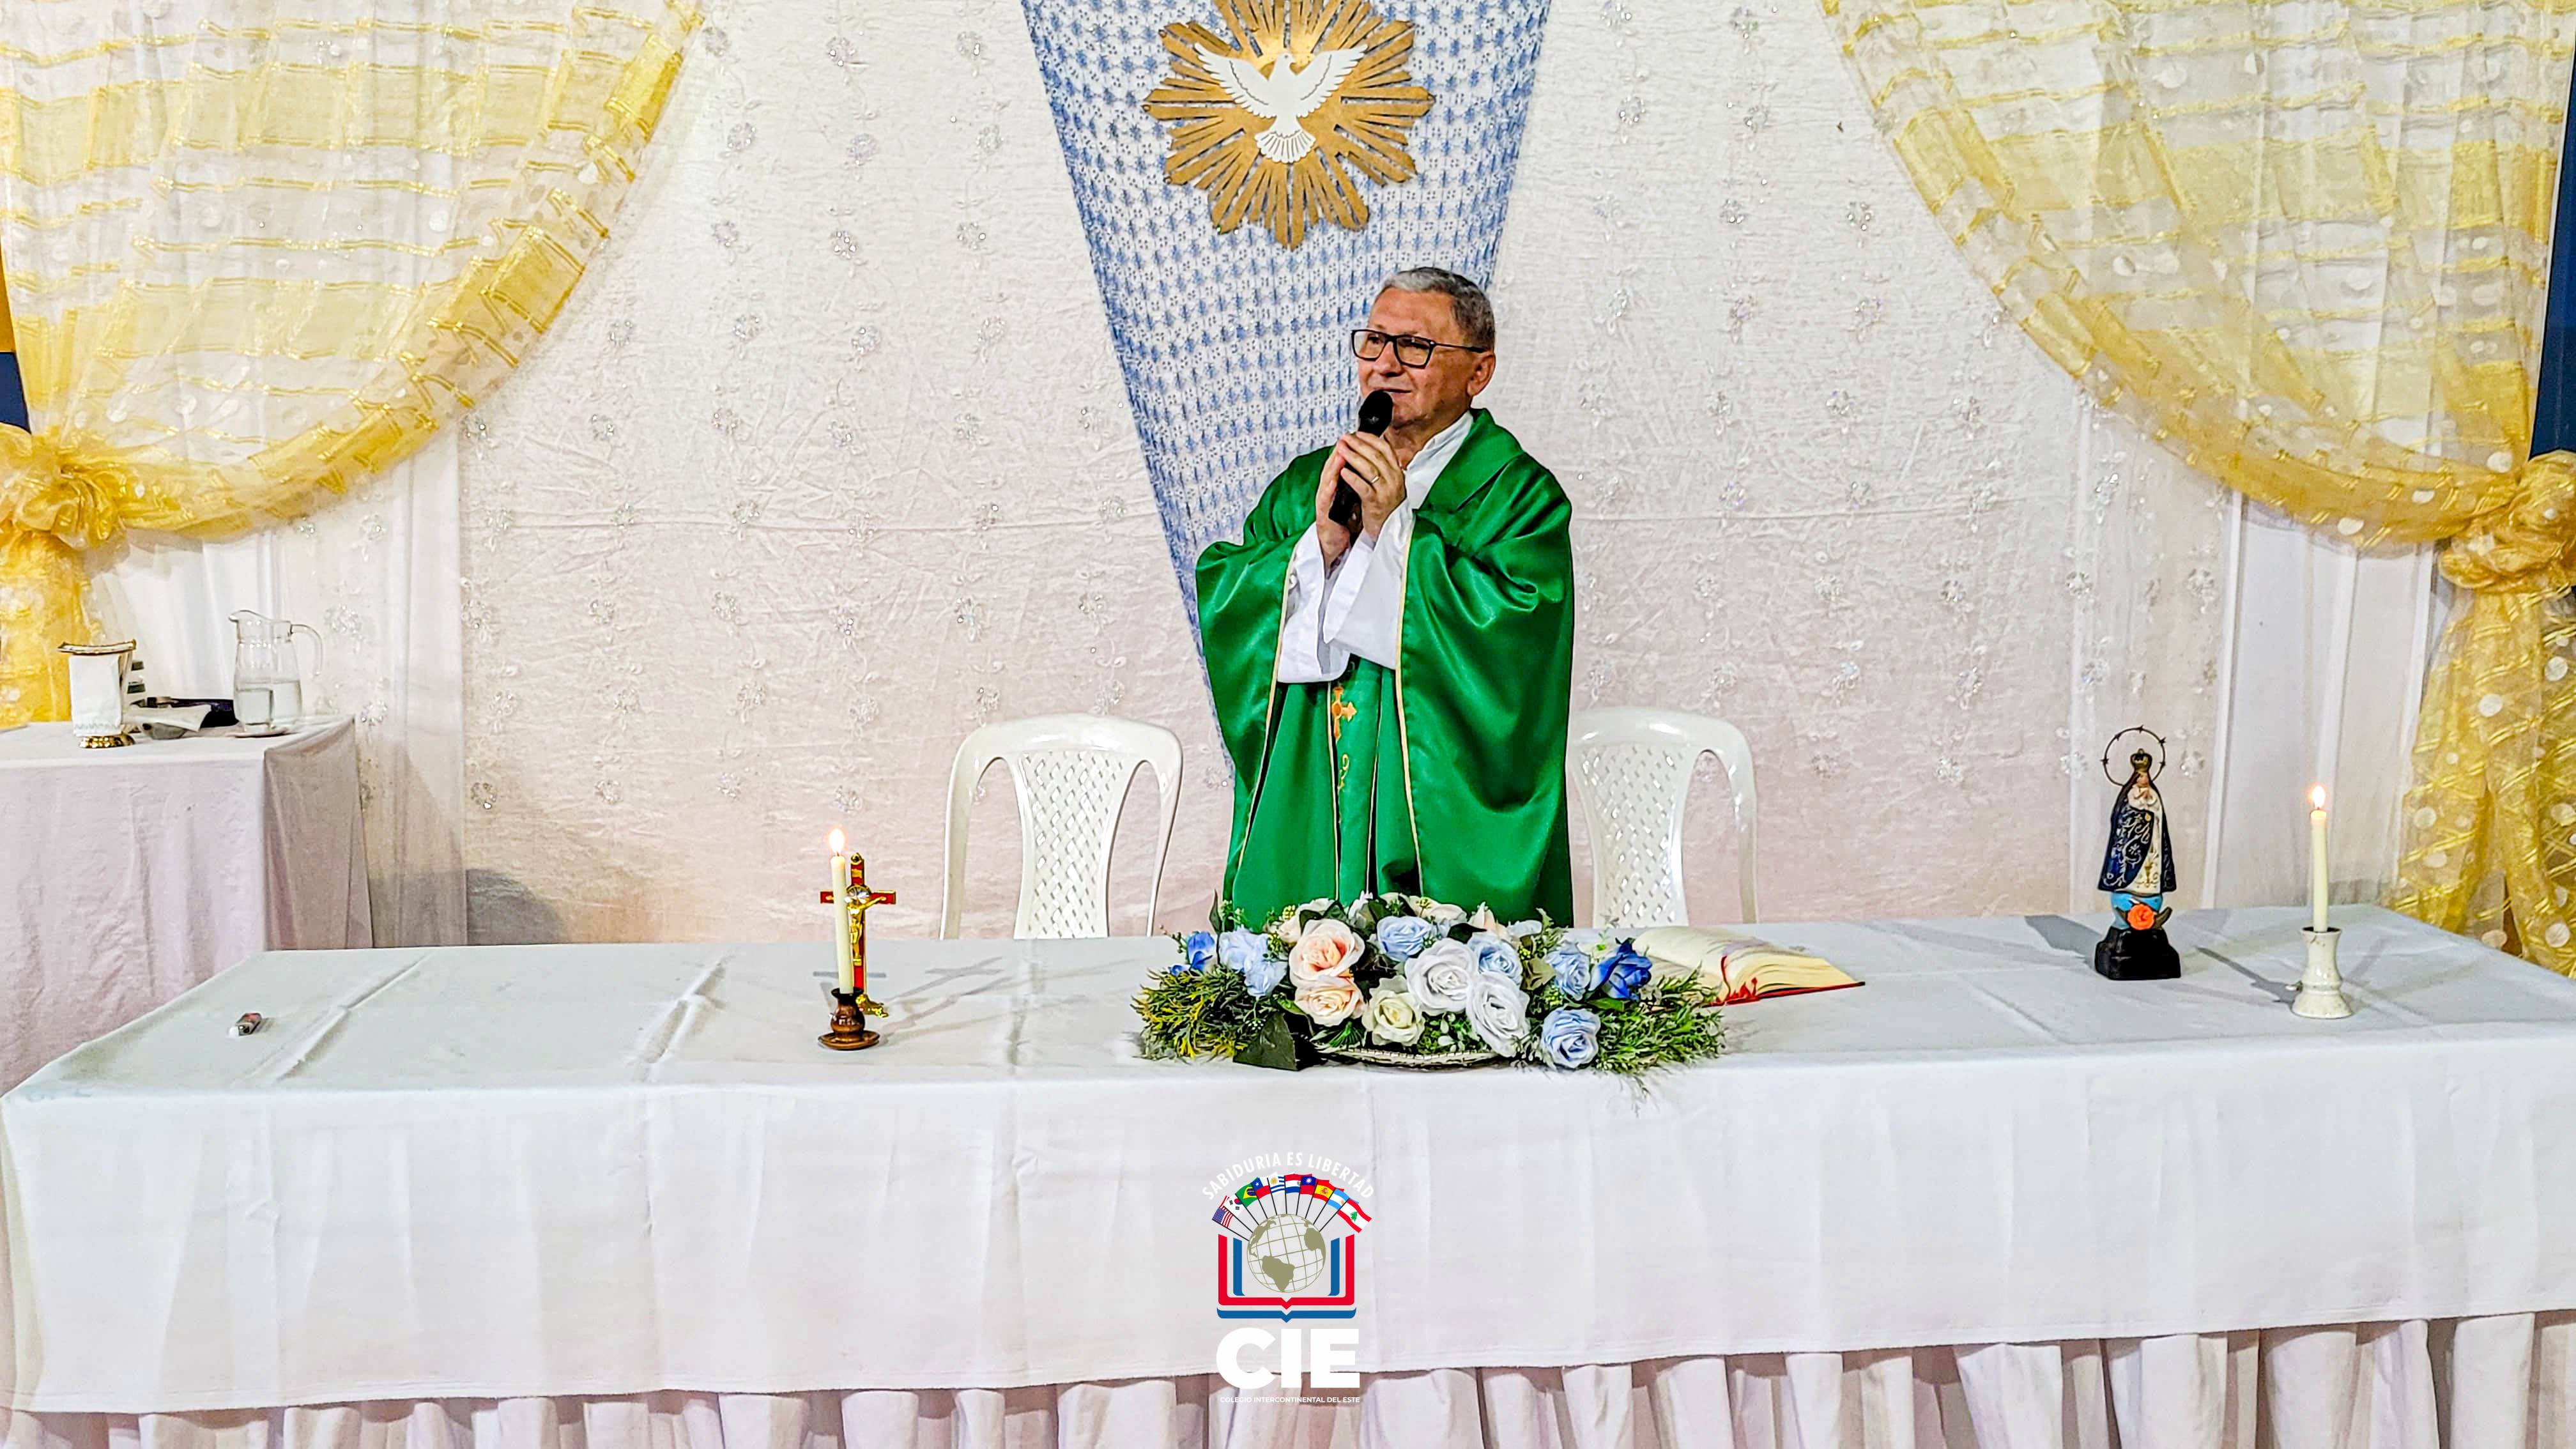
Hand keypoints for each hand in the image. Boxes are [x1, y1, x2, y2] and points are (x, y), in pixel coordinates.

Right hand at [1313, 444, 1357, 566]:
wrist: (1334, 544)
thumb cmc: (1343, 522)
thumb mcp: (1353, 499)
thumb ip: (1356, 484)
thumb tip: (1367, 471)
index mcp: (1338, 487)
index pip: (1342, 465)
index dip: (1349, 451)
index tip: (1356, 439)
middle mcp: (1329, 492)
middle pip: (1333, 468)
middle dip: (1340, 453)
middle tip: (1346, 440)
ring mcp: (1325, 502)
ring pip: (1327, 480)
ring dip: (1333, 467)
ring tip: (1339, 454)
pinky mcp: (1322, 514)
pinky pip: (1325, 500)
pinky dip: (1329, 489)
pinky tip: (1332, 481)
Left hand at [1336, 431, 1404, 540]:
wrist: (1392, 530)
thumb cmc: (1388, 507)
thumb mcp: (1391, 484)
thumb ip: (1384, 469)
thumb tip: (1371, 451)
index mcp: (1397, 472)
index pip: (1385, 449)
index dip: (1370, 439)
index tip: (1357, 433)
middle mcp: (1394, 479)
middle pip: (1376, 455)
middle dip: (1358, 444)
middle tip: (1345, 438)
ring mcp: (1386, 491)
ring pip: (1369, 468)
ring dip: (1353, 457)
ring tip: (1341, 450)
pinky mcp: (1375, 503)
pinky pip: (1363, 487)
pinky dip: (1352, 478)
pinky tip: (1343, 471)